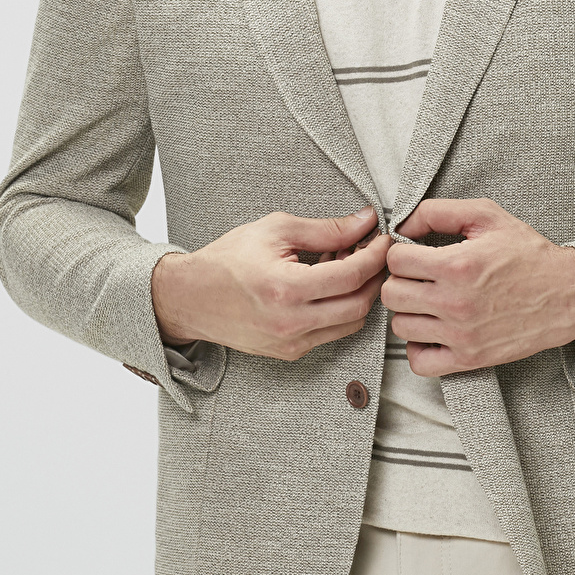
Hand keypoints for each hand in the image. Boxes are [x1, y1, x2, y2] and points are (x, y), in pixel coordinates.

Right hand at [151, 206, 390, 359]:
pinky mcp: (290, 353)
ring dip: (361, 294)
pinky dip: (342, 309)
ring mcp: (292, 343)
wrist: (189, 298)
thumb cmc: (227, 260)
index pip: (353, 275)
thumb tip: (365, 222)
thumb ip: (326, 229)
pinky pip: (332, 333)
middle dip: (376, 276)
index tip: (384, 238)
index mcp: (286, 289)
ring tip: (350, 265)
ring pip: (351, 323)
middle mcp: (291, 323)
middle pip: (360, 304)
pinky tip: (332, 285)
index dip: (377, 255)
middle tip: (374, 251)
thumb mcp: (276, 230)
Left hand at [381, 197, 574, 376]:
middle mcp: (455, 302)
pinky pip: (419, 362)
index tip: (414, 254)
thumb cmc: (528, 253)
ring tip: (428, 301)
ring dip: (409, 312)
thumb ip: (437, 212)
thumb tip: (401, 225)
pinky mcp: (469, 358)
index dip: (401, 252)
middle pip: (392, 294)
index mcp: (457, 264)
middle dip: (401, 280)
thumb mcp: (486, 216)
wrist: (568, 293)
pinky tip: (432, 330)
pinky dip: (418, 348)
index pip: (395, 260)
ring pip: (401, 326)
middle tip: (419, 277)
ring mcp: (461, 334)